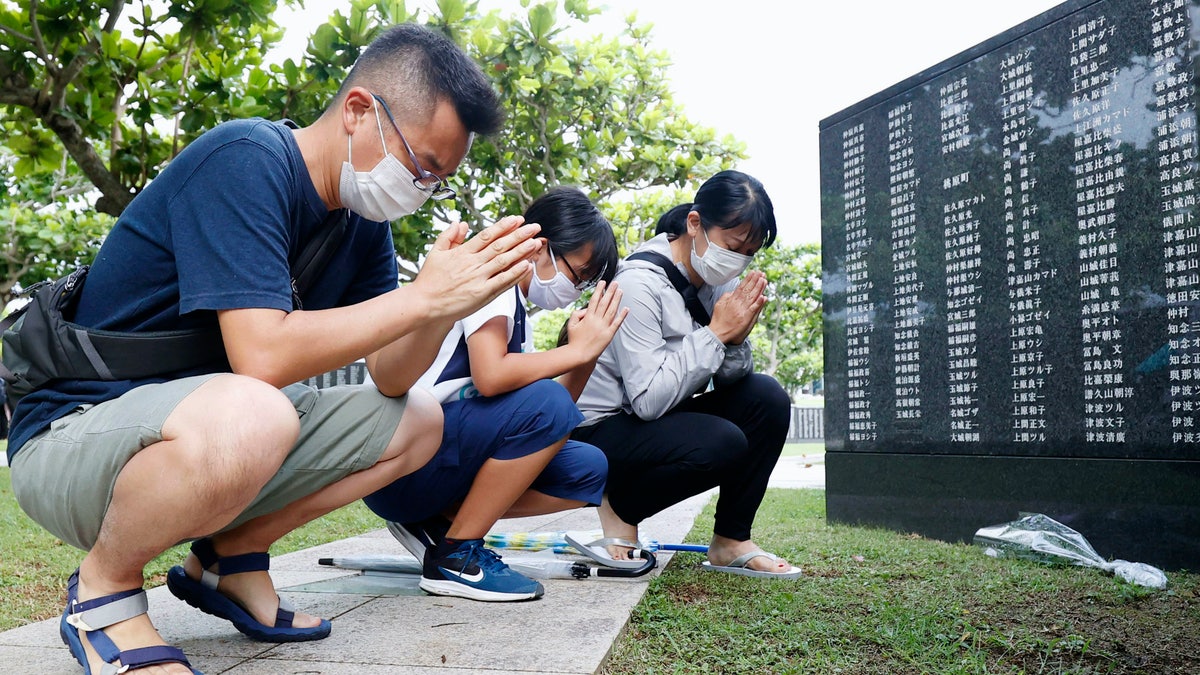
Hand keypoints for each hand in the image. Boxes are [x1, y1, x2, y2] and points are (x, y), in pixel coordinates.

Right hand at [411, 216, 541, 320]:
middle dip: (519, 235)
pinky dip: (515, 273)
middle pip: (500, 246)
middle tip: (534, 227)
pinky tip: (526, 266)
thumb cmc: (430, 281)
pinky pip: (502, 282)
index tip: (517, 219)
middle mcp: (472, 264)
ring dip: (521, 251)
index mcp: (462, 253)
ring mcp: (478, 279)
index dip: (504, 226)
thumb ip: (449, 237)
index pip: (487, 235)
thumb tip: (459, 223)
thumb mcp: (436, 253)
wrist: (424, 304)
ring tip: (535, 243)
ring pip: (504, 262)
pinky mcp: (482, 294)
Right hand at [565, 281, 628, 361]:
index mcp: (587, 317)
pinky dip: (622, 316)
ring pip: (611, 310)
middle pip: (605, 302)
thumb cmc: (574, 340)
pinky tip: (626, 308)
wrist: (579, 354)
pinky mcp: (609, 335)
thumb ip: (576, 314)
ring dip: (616, 300)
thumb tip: (585, 309)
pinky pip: (616, 323)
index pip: (595, 300)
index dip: (599, 290)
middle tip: (615, 283)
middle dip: (610, 291)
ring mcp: (603, 327)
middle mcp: (596, 320)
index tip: (603, 283)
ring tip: (620, 291)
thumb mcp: (571, 324)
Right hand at [708, 271, 766, 343]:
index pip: (741, 287)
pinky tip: (763, 297)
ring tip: (764, 280)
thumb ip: (726, 297)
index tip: (754, 272)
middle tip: (762, 273)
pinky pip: (753, 310)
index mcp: (732, 300)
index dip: (748, 279)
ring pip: (752, 298)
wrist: (718, 333)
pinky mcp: (745, 319)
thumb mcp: (719, 305)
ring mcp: (742, 311)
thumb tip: (733, 291)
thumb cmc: (718, 320)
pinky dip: (758, 303)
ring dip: (759, 289)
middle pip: (748, 290)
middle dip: (755, 281)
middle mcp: (737, 304)